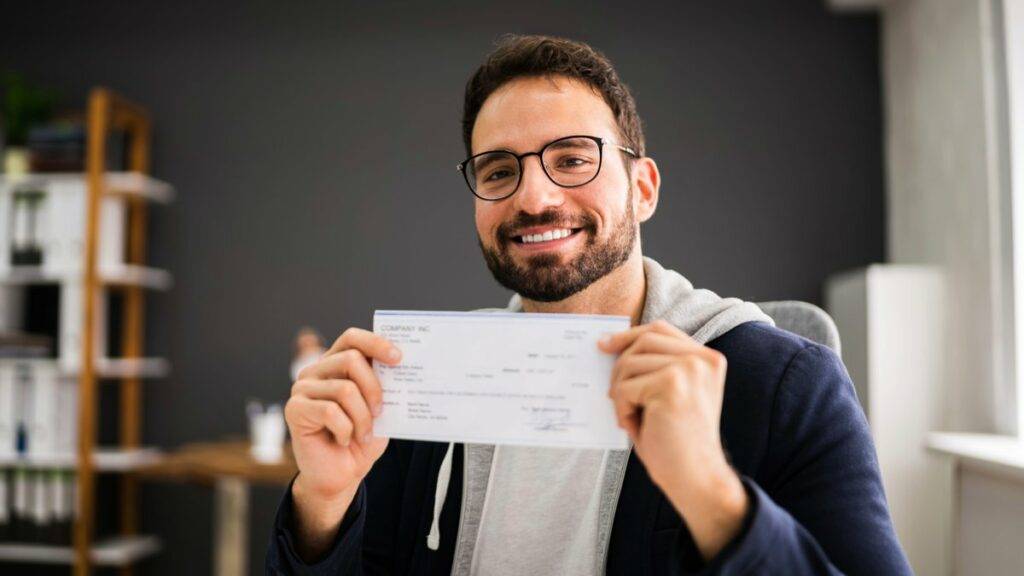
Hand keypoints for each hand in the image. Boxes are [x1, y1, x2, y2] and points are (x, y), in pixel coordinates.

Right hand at [284, 327, 398, 558]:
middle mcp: (316, 371)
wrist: (341, 476)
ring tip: (363, 434)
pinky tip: (344, 440)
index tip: (398, 358)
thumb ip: (385, 386)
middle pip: (350, 359)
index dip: (375, 343)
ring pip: (344, 389)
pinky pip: (330, 411)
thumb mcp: (381, 409)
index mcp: (336, 364)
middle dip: (374, 388)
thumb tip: (402, 366)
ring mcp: (302, 389)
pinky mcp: (294, 409)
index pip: (352, 338)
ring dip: (362, 417)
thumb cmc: (361, 439)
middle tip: (381, 412)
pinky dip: (346, 429)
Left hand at [599, 320, 747, 559]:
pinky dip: (621, 408)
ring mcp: (689, 370)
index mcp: (707, 359)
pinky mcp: (671, 385)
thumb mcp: (670, 395)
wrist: (696, 479)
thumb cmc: (677, 442)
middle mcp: (702, 359)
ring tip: (630, 416)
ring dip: (620, 391)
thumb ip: (653, 367)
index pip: (660, 330)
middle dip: (620, 366)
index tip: (605, 344)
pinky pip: (625, 387)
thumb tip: (609, 346)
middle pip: (643, 341)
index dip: (629, 335)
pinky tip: (632, 426)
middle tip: (615, 396)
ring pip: (630, 363)